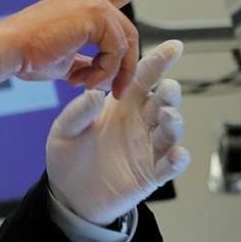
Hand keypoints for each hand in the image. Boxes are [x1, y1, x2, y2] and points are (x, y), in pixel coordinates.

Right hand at [0, 0, 180, 107]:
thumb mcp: (63, 58)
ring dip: (112, 71)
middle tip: (120, 89)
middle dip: (127, 63)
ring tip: (92, 86)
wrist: (8, 51)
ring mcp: (92, 2)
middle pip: (126, 31)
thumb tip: (98, 75)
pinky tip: (85, 79)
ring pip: (122, 43)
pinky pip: (115, 49)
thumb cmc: (25, 56)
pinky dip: (105, 70)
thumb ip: (86, 59)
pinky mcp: (93, 14)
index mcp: (81, 0)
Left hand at [46, 40, 189, 225]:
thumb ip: (77, 113)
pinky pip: (168, 166)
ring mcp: (147, 149)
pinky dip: (176, 160)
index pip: (143, 79)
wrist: (67, 195)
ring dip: (174, 122)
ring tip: (168, 115)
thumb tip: (94, 94)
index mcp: (120, 107)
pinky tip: (177, 154)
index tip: (174, 47)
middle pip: (163, 103)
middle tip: (167, 86)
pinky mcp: (149, 175)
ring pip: (170, 132)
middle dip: (169, 93)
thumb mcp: (64, 131)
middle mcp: (139, 124)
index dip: (158, 63)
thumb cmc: (68, 156)